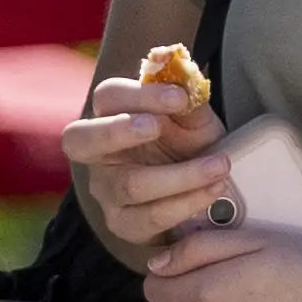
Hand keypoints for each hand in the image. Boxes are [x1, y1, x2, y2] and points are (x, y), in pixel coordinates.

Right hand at [64, 72, 233, 264]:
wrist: (198, 192)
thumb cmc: (188, 146)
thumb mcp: (194, 120)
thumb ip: (190, 100)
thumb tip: (186, 77)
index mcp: (109, 116)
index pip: (108, 97)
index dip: (140, 94)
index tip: (179, 97)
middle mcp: (97, 154)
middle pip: (81, 140)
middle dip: (117, 131)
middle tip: (155, 126)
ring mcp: (106, 191)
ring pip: (131, 185)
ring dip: (181, 175)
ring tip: (220, 166)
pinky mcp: (123, 224)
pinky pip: (151, 217)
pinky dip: (187, 203)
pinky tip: (214, 190)